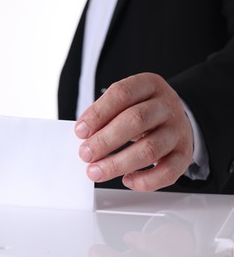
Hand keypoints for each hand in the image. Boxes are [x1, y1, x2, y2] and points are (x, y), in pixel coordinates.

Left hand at [75, 72, 193, 190]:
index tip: (80, 131)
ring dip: (118, 164)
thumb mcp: (124, 102)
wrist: (174, 118)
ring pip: (150, 149)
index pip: (122, 94)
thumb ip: (104, 115)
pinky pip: (168, 172)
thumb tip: (83, 136)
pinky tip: (127, 180)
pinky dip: (146, 180)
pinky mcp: (184, 154)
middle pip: (136, 120)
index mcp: (149, 85)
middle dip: (105, 140)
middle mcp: (166, 105)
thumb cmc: (141, 110)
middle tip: (85, 154)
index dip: (98, 113)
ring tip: (96, 171)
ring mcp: (178, 130)